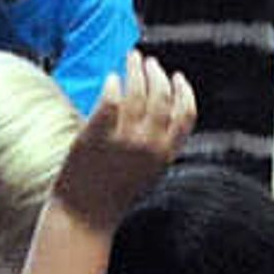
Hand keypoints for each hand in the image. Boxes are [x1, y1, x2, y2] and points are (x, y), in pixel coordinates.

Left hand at [49, 55, 196, 228]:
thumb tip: (160, 113)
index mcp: (166, 153)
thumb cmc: (116, 194)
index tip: (177, 77)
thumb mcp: (151, 171)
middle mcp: (149, 143)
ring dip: (136, 71)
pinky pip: (110, 100)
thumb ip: (160, 145)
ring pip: (138, 93)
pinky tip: (111, 78)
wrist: (87, 214)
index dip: (183, 91)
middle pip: (162, 97)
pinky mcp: (97, 135)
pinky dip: (114, 84)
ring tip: (132, 59)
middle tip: (149, 62)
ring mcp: (123, 138)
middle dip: (158, 74)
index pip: (186, 113)